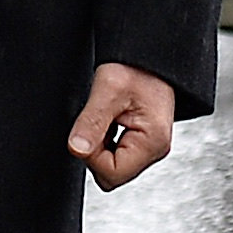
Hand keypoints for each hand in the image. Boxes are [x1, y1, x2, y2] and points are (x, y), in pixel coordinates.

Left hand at [66, 62, 176, 191]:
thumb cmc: (137, 67)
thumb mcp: (109, 89)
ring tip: (107, 117)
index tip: (90, 130)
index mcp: (153, 143)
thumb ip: (92, 121)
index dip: (92, 156)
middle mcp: (155, 150)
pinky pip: (116, 155)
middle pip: (112, 175)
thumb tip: (77, 149)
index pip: (112, 173)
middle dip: (96, 153)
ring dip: (100, 146)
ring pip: (112, 167)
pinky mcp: (141, 142)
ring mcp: (149, 148)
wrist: (150, 58)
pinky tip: (110, 120)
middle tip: (99, 121)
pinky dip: (105, 141)